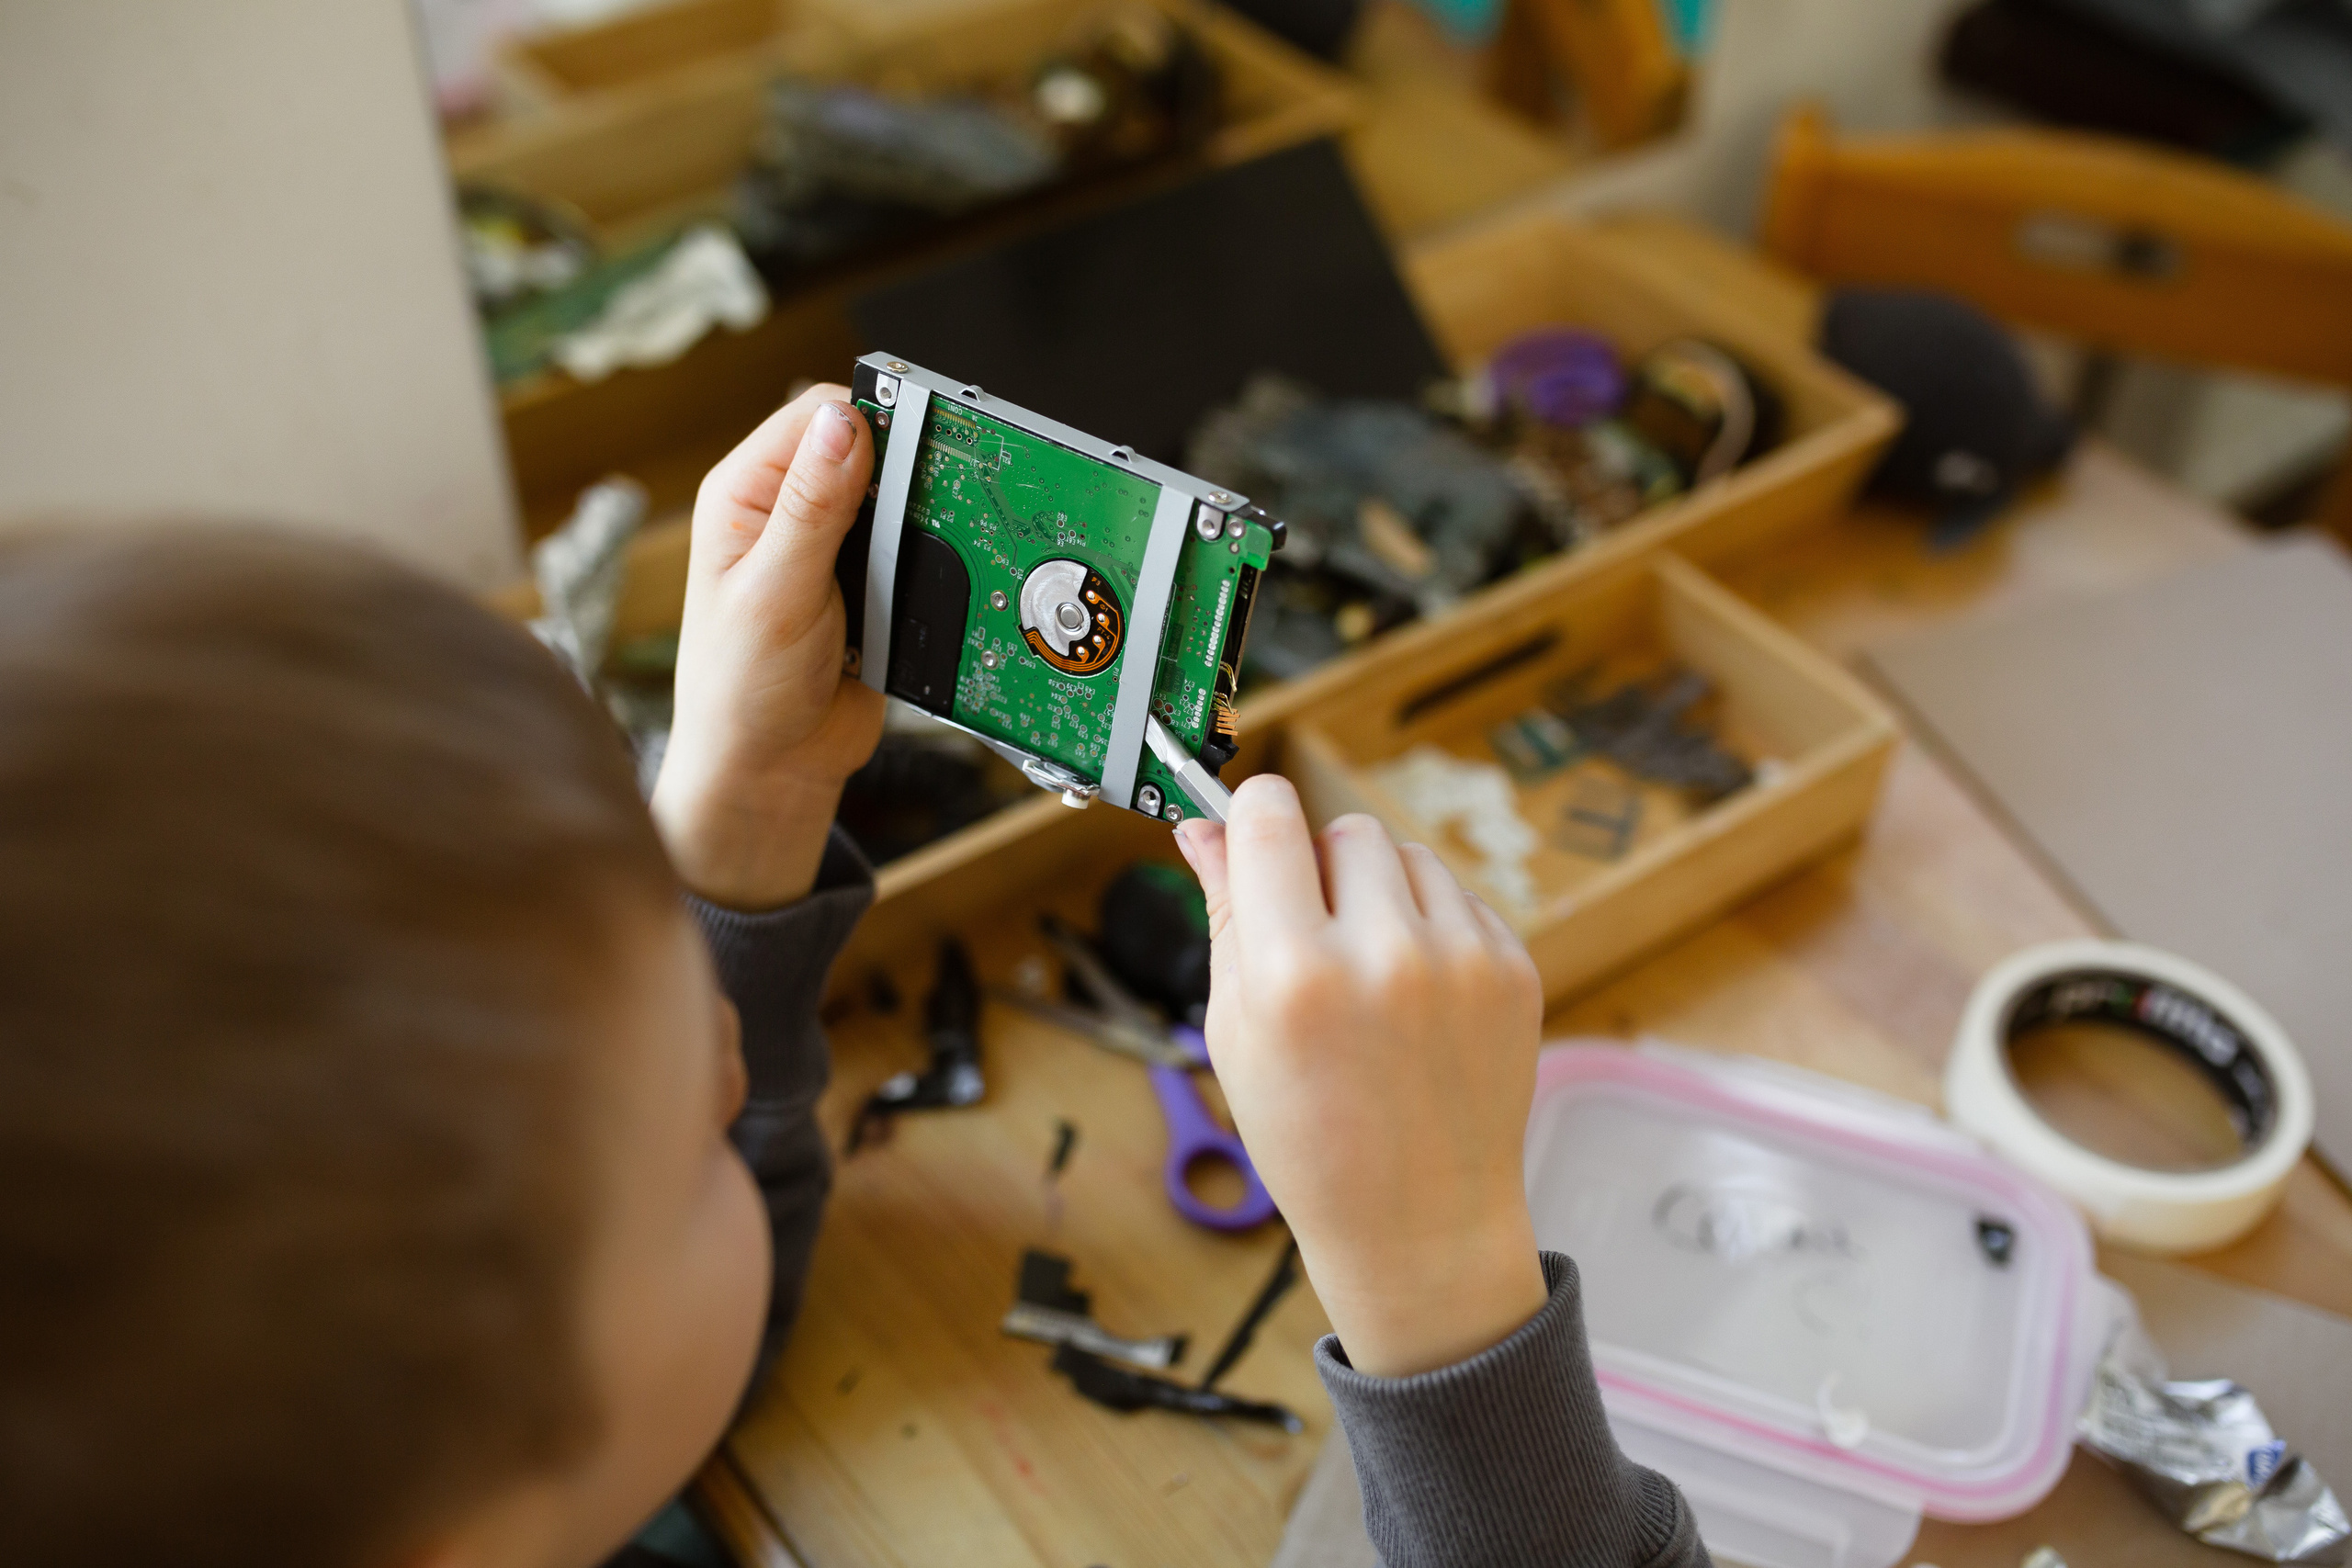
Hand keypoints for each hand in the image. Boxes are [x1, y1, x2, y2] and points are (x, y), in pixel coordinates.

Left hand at [652, 387, 886, 908]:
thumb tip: (845, 422)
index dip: (871, 418)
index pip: (818, 415)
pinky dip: (923, 558)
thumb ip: (813, 507)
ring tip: (909, 558)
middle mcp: (784, 511)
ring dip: (913, 520)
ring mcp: (828, 547)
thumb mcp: (778, 592)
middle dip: (902, 471)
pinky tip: (915, 583)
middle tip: (925, 505)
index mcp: (745, 494)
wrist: (774, 769)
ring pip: (894, 497)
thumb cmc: (743, 692)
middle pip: (865, 448)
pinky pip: (909, 547)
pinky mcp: (865, 582)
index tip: (921, 435)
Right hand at [1176, 777, 1548, 1377]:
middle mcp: (1384, 955)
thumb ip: (1224, 915)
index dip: (1253, 817)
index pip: (1270, 816)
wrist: (1419, 1223)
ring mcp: (1460, 961)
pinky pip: (1458, 899)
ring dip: (1381, 894)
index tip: (1253, 836)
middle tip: (1314, 941)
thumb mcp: (1234, 1031)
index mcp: (1295, 973)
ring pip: (1406, 856)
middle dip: (1321, 867)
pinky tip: (1417, 1001)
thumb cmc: (1308, 1136)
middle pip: (1345, 830)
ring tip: (1369, 977)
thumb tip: (1200, 825)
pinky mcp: (1513, 970)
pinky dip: (1432, 929)